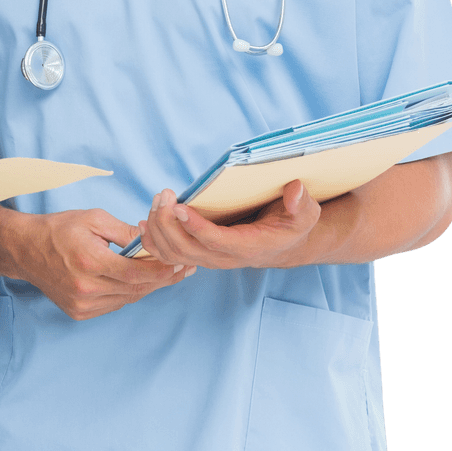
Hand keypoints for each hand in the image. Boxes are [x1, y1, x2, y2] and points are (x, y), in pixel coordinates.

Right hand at [14, 208, 193, 320]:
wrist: (25, 249)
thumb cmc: (59, 229)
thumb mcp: (93, 219)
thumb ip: (125, 231)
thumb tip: (153, 239)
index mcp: (89, 261)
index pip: (137, 273)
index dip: (162, 270)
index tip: (180, 263)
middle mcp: (86, 288)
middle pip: (136, 289)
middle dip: (161, 279)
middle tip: (182, 268)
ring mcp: (81, 304)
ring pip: (127, 299)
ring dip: (147, 286)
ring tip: (164, 273)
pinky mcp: (79, 312)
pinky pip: (114, 304)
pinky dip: (127, 293)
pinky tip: (135, 280)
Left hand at [137, 181, 320, 269]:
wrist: (283, 244)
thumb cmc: (291, 224)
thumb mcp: (305, 214)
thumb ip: (302, 204)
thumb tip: (295, 191)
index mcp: (248, 247)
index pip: (215, 242)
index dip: (195, 226)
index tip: (178, 206)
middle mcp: (224, 258)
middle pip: (185, 249)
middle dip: (168, 222)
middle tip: (163, 195)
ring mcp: (208, 259)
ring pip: (172, 253)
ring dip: (158, 228)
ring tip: (157, 200)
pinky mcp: (198, 254)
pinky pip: (168, 255)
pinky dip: (153, 241)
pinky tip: (146, 220)